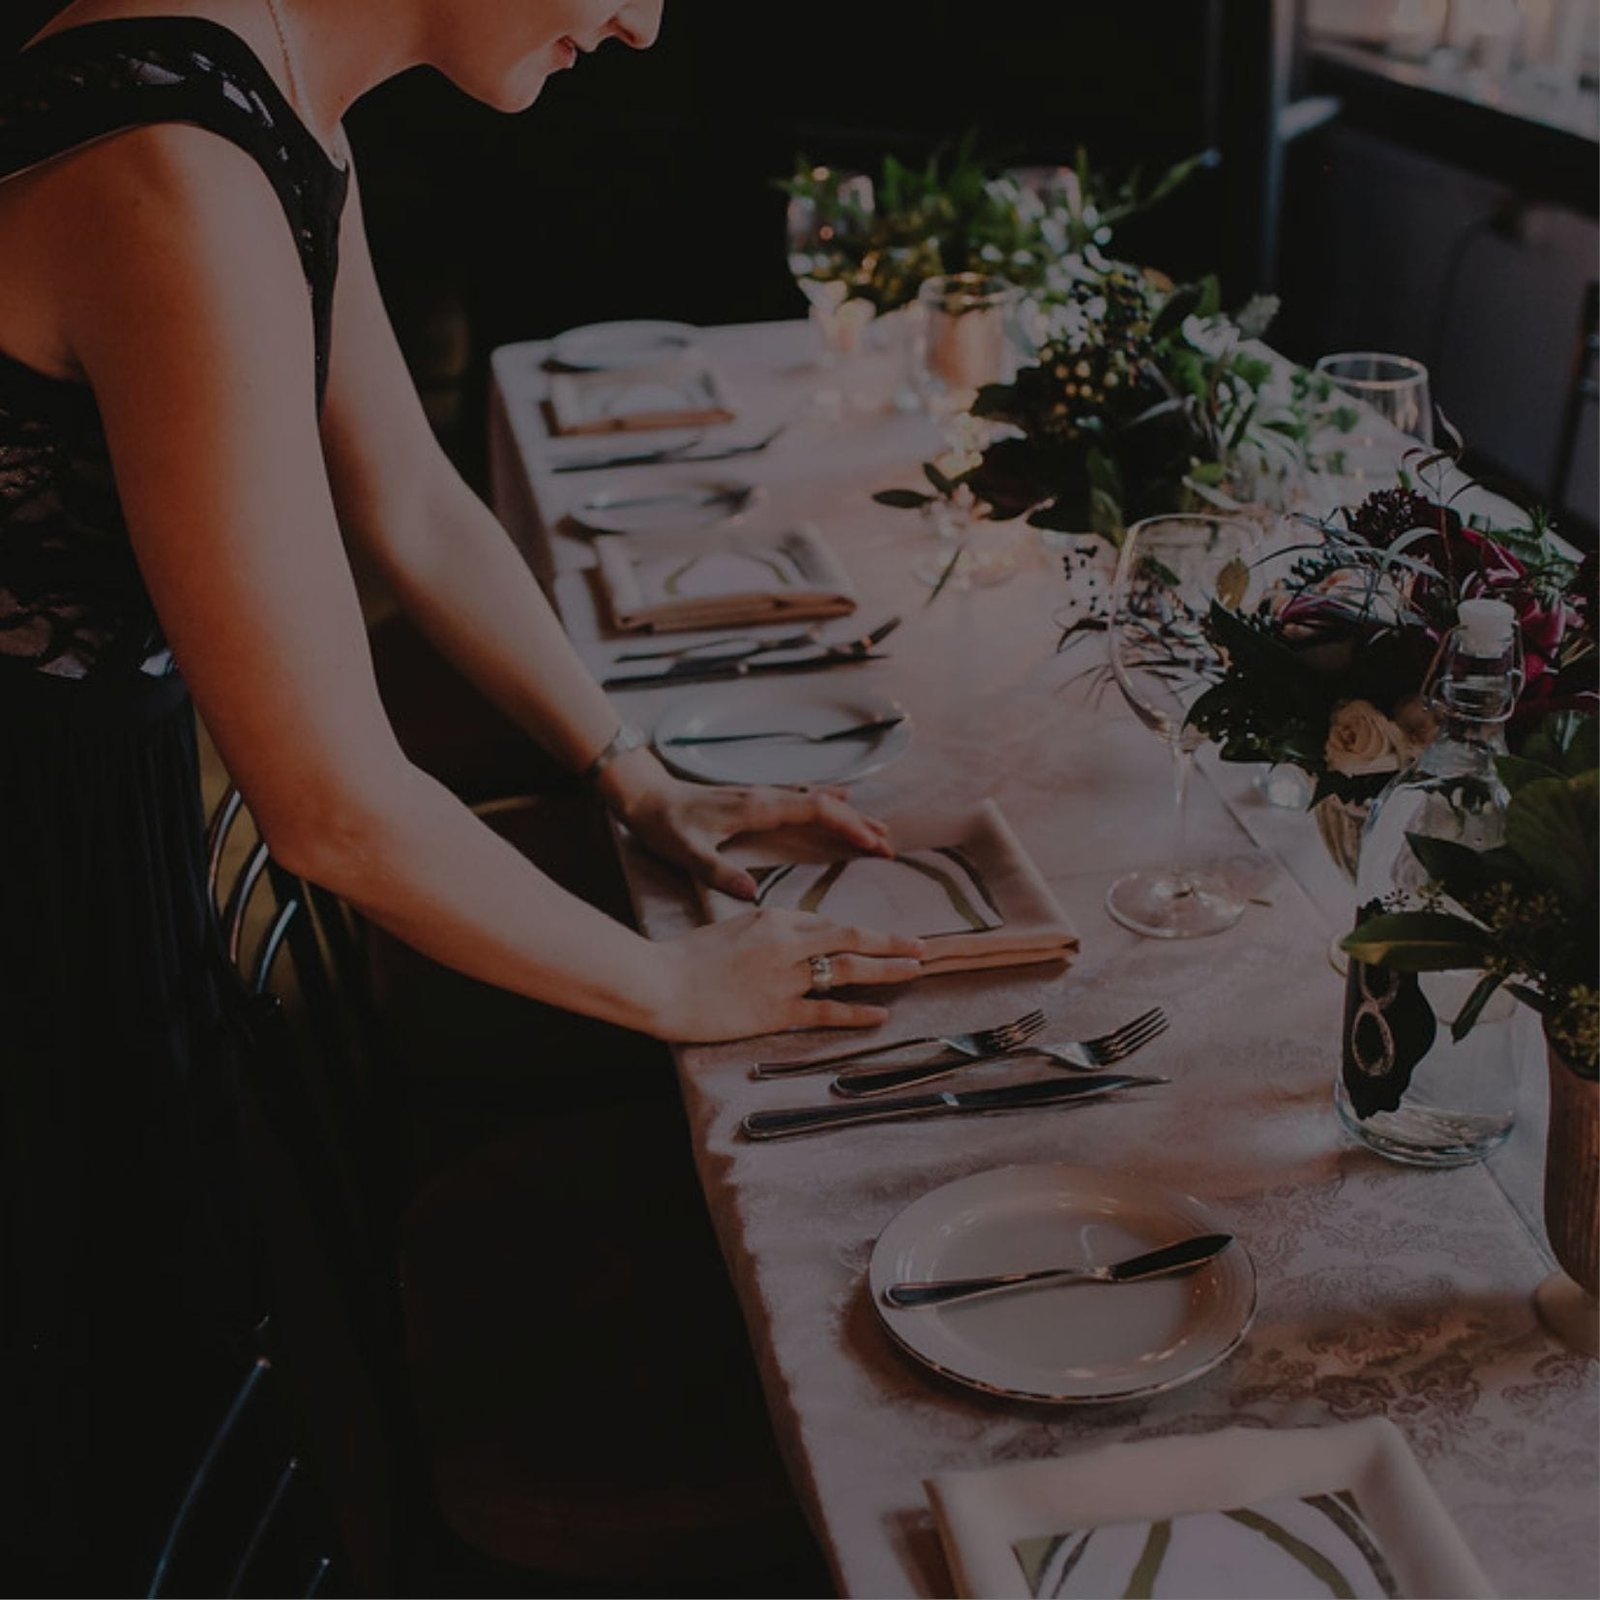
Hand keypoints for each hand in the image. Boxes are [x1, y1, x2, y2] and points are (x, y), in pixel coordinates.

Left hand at [599, 749, 893, 897]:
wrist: (644, 796)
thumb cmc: (663, 825)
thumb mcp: (686, 853)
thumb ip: (718, 871)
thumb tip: (751, 894)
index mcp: (758, 807)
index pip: (816, 811)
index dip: (848, 825)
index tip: (874, 844)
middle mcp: (767, 796)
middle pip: (826, 805)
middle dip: (859, 824)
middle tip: (890, 848)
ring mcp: (764, 795)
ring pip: (818, 800)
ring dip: (849, 814)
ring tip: (880, 831)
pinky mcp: (757, 799)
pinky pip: (803, 798)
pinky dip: (828, 802)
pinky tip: (842, 799)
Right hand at [648, 909, 924, 1041]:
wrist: (660, 982)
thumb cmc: (685, 956)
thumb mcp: (731, 930)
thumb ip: (765, 934)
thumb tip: (790, 940)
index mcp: (773, 918)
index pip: (827, 923)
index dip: (859, 932)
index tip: (881, 936)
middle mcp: (787, 943)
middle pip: (851, 938)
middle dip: (890, 942)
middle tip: (922, 946)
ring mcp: (784, 977)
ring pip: (848, 969)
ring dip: (886, 969)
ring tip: (915, 969)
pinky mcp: (777, 1010)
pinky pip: (826, 1010)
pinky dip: (857, 1012)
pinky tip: (881, 1014)